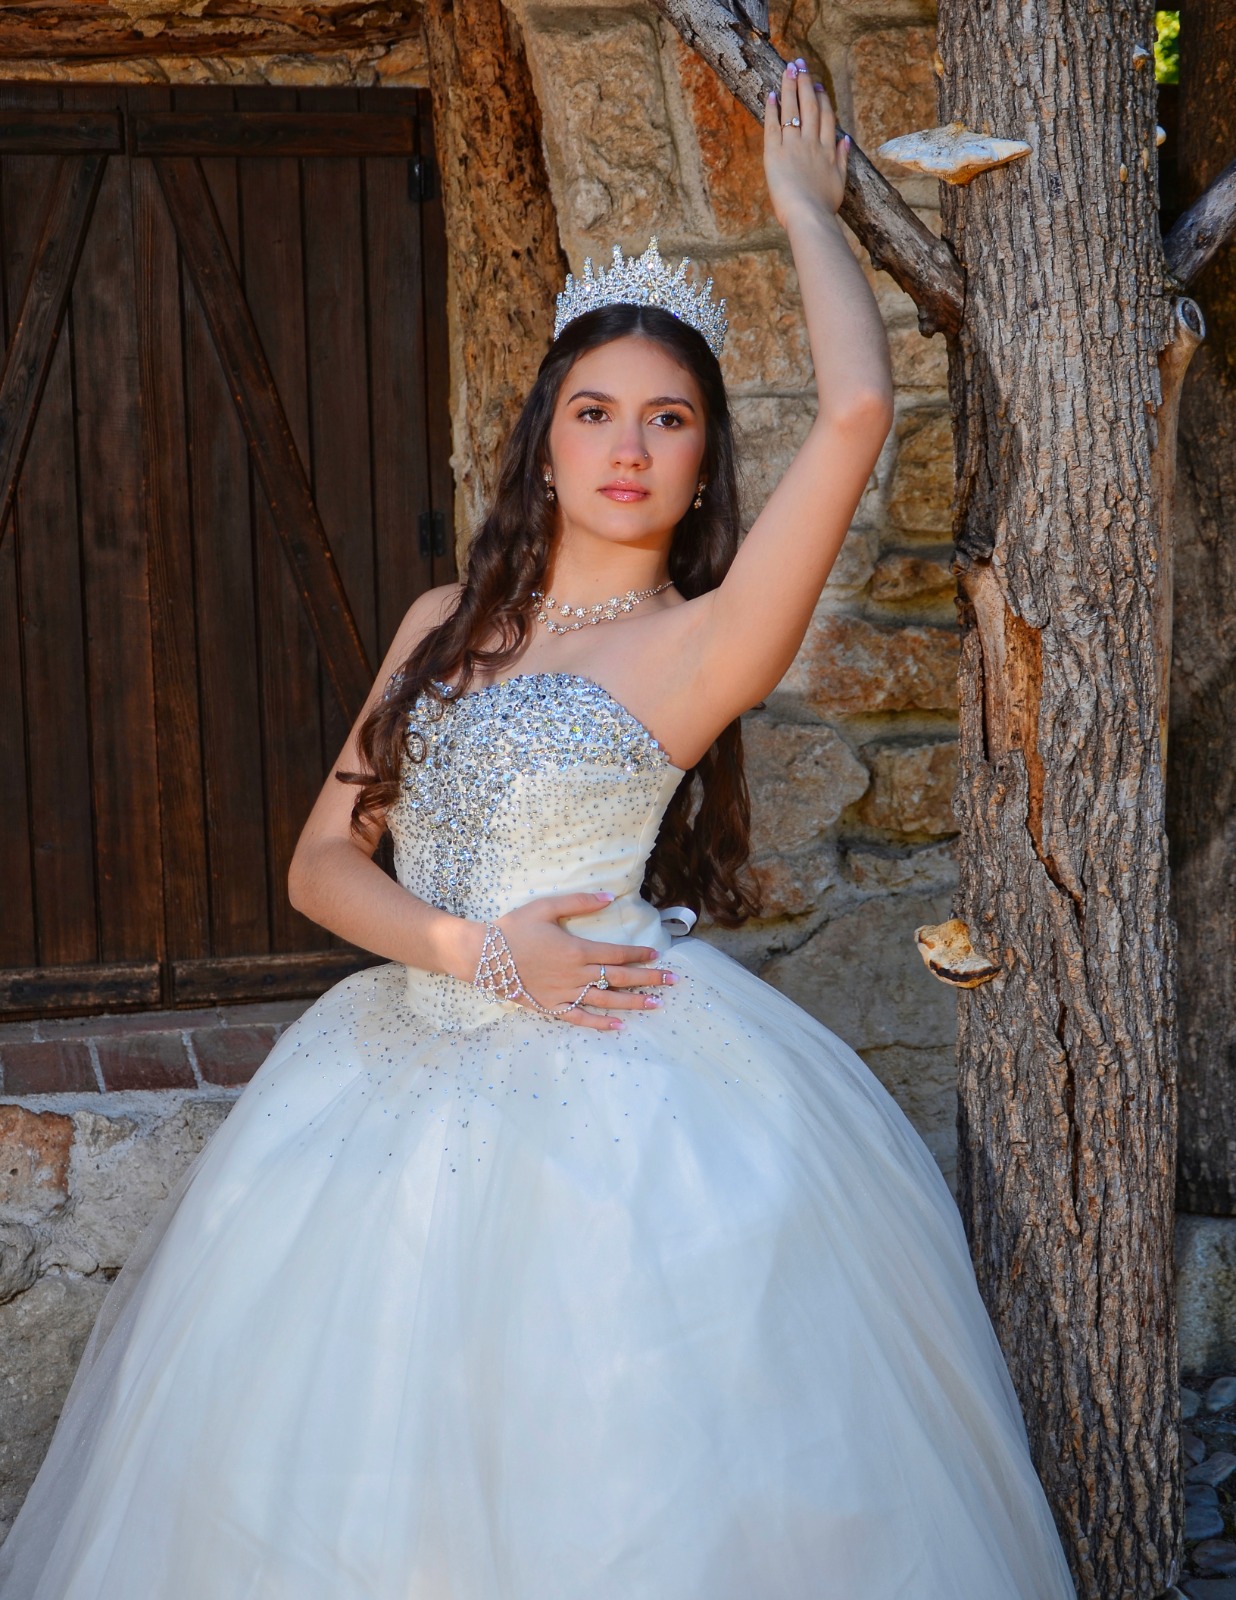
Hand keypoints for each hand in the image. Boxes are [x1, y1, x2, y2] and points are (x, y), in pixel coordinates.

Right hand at [462, 891, 675, 1031]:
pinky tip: (619, 1026)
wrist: (482, 956)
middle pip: (619, 978)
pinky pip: (580, 1019)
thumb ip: (579, 902)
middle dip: (648, 979)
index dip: (639, 954)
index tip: (657, 955)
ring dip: (633, 1002)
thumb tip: (609, 897)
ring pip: (606, 1001)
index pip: (616, 953)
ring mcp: (564, 994)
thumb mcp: (545, 907)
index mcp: (576, 949)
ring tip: (656, 1004)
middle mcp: (575, 975)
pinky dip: (600, 1025)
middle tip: (673, 981)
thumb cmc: (513, 929)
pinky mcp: (552, 1008)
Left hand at [763, 56, 849, 228]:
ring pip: (792, 109)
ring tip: (788, 69)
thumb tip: (846, 140)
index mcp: (828, 150)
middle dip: (805, 83)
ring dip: (790, 87)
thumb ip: (842, 159)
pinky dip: (772, 109)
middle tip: (801, 65)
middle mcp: (812, 142)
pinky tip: (772, 95)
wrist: (808, 215)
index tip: (818, 86)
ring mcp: (794, 145)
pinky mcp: (775, 153)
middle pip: (810, 106)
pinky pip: (773, 125)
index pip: (826, 117)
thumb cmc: (823, 207)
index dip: (823, 99)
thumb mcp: (839, 183)